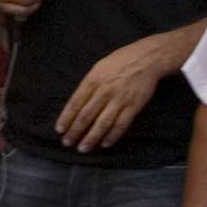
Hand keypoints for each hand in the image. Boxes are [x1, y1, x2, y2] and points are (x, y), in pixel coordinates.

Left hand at [53, 27, 186, 152]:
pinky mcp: (133, 106)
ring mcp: (119, 100)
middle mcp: (104, 91)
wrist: (147, 58)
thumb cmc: (120, 62)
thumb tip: (77, 103)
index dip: (66, 118)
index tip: (60, 130)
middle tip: (67, 143)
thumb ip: (88, 85)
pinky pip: (121, 125)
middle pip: (86, 115)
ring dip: (91, 138)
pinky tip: (105, 144)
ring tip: (83, 148)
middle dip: (75, 131)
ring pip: (102, 123)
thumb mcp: (99, 68)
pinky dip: (112, 136)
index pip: (75, 103)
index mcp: (93, 80)